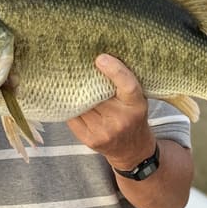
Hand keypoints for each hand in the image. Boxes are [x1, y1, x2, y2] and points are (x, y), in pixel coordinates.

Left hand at [67, 54, 155, 169]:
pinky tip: (70, 99)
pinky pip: (73, 115)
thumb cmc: (133, 116)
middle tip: (77, 64)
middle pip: (96, 92)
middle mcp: (121, 119)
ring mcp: (104, 131)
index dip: (114, 70)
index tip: (100, 58)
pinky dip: (70, 105)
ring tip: (71, 80)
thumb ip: (123, 82)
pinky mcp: (90, 139)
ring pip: (81, 103)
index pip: (127, 85)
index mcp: (136, 105)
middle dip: (86, 78)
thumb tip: (98, 58)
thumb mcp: (136, 99)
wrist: (133, 150)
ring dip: (75, 92)